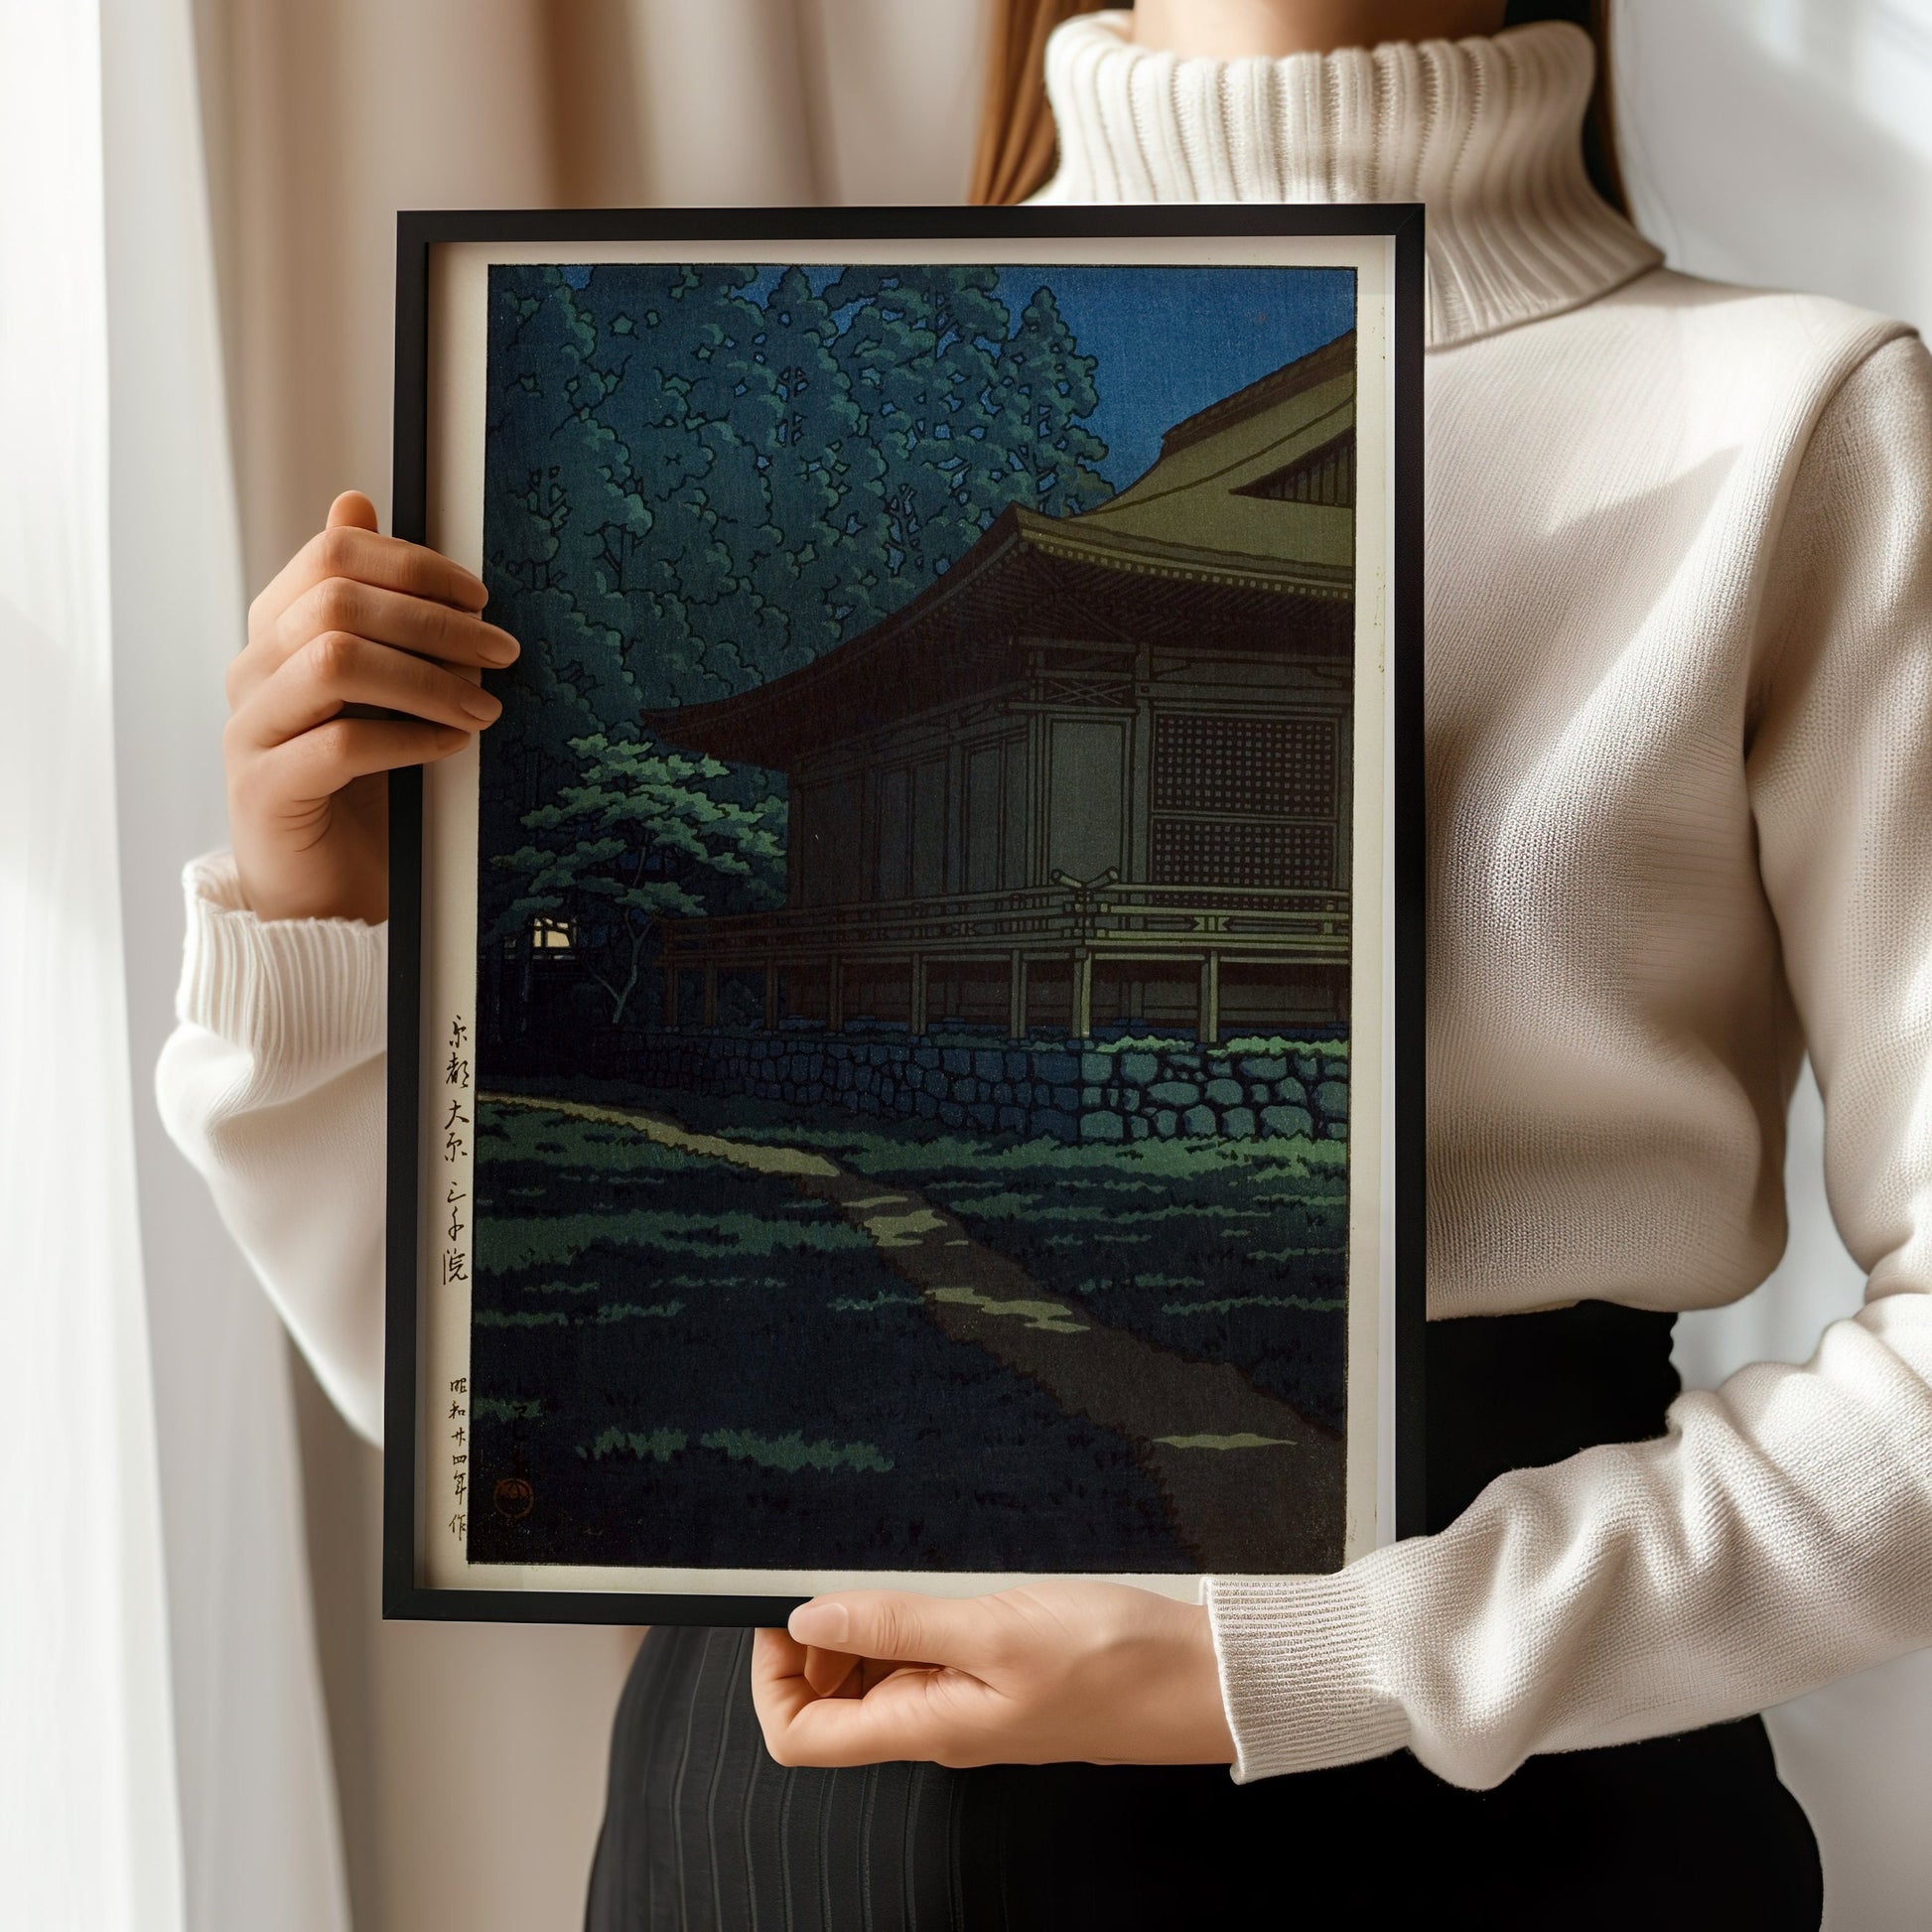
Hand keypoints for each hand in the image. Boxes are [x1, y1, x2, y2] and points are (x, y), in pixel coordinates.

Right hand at [224, 490, 518, 922]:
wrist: (322, 889)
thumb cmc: (362, 785)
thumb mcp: (376, 688)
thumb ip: (370, 608)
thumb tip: (356, 501)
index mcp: (278, 632)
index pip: (332, 556)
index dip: (412, 565)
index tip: (480, 597)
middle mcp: (253, 671)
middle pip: (336, 603)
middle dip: (434, 623)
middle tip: (502, 654)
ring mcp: (251, 730)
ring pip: (335, 663)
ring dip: (426, 680)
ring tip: (484, 710)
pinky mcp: (266, 791)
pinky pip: (339, 745)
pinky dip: (408, 739)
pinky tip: (450, 749)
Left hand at [750, 1581, 1235, 1769]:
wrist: (1203, 1678)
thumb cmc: (1117, 1660)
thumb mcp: (994, 1627)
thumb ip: (896, 1625)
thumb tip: (806, 1620)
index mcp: (926, 1729)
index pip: (801, 1737)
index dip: (772, 1677)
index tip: (784, 1611)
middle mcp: (937, 1726)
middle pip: (829, 1703)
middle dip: (816, 1640)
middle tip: (844, 1576)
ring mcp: (967, 1704)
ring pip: (877, 1675)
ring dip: (868, 1623)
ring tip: (900, 1574)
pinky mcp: (997, 1679)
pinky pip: (928, 1656)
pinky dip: (915, 1617)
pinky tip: (943, 1581)